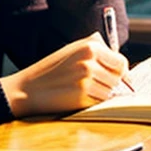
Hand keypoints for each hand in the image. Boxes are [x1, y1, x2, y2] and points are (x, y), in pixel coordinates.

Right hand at [0, 33, 128, 117]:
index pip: (120, 62)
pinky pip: (99, 102)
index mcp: (90, 47)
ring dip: (101, 94)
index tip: (122, 79)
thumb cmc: (52, 69)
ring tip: (82, 90)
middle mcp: (90, 62)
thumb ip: (96, 49)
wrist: (28, 89)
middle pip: (118, 78)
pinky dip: (93, 102)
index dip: (122, 72)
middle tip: (96, 85)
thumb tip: (121, 63)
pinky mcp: (81, 96)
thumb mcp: (72, 49)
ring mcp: (86, 80)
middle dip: (111, 84)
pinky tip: (77, 97)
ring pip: (110, 92)